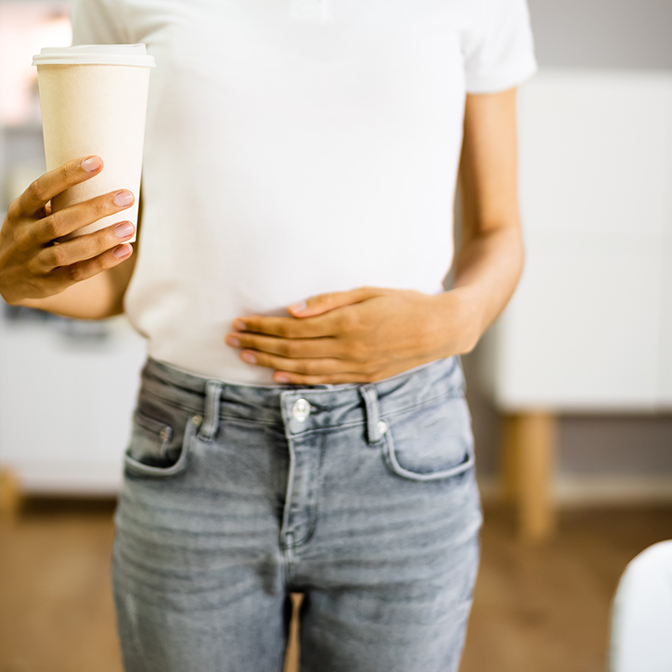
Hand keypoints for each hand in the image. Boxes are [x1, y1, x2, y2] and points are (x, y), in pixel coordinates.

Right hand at [0, 156, 135, 304]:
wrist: (4, 276)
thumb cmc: (28, 233)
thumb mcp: (28, 213)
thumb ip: (57, 199)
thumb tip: (106, 172)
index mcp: (20, 212)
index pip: (40, 189)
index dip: (67, 174)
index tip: (97, 161)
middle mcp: (24, 237)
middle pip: (60, 222)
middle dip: (95, 208)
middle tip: (126, 196)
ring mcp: (34, 263)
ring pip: (69, 251)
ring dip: (101, 239)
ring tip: (129, 227)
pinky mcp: (48, 284)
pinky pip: (77, 273)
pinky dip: (102, 263)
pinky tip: (125, 250)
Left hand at [224, 287, 473, 384]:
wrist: (440, 328)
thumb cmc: (404, 302)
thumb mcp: (368, 291)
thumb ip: (329, 301)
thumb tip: (293, 310)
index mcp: (347, 322)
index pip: (293, 327)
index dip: (263, 326)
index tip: (241, 322)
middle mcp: (348, 348)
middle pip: (291, 348)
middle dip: (258, 343)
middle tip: (231, 338)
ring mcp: (355, 366)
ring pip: (302, 367)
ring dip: (269, 361)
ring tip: (244, 356)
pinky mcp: (362, 377)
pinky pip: (322, 380)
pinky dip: (296, 379)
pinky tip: (276, 375)